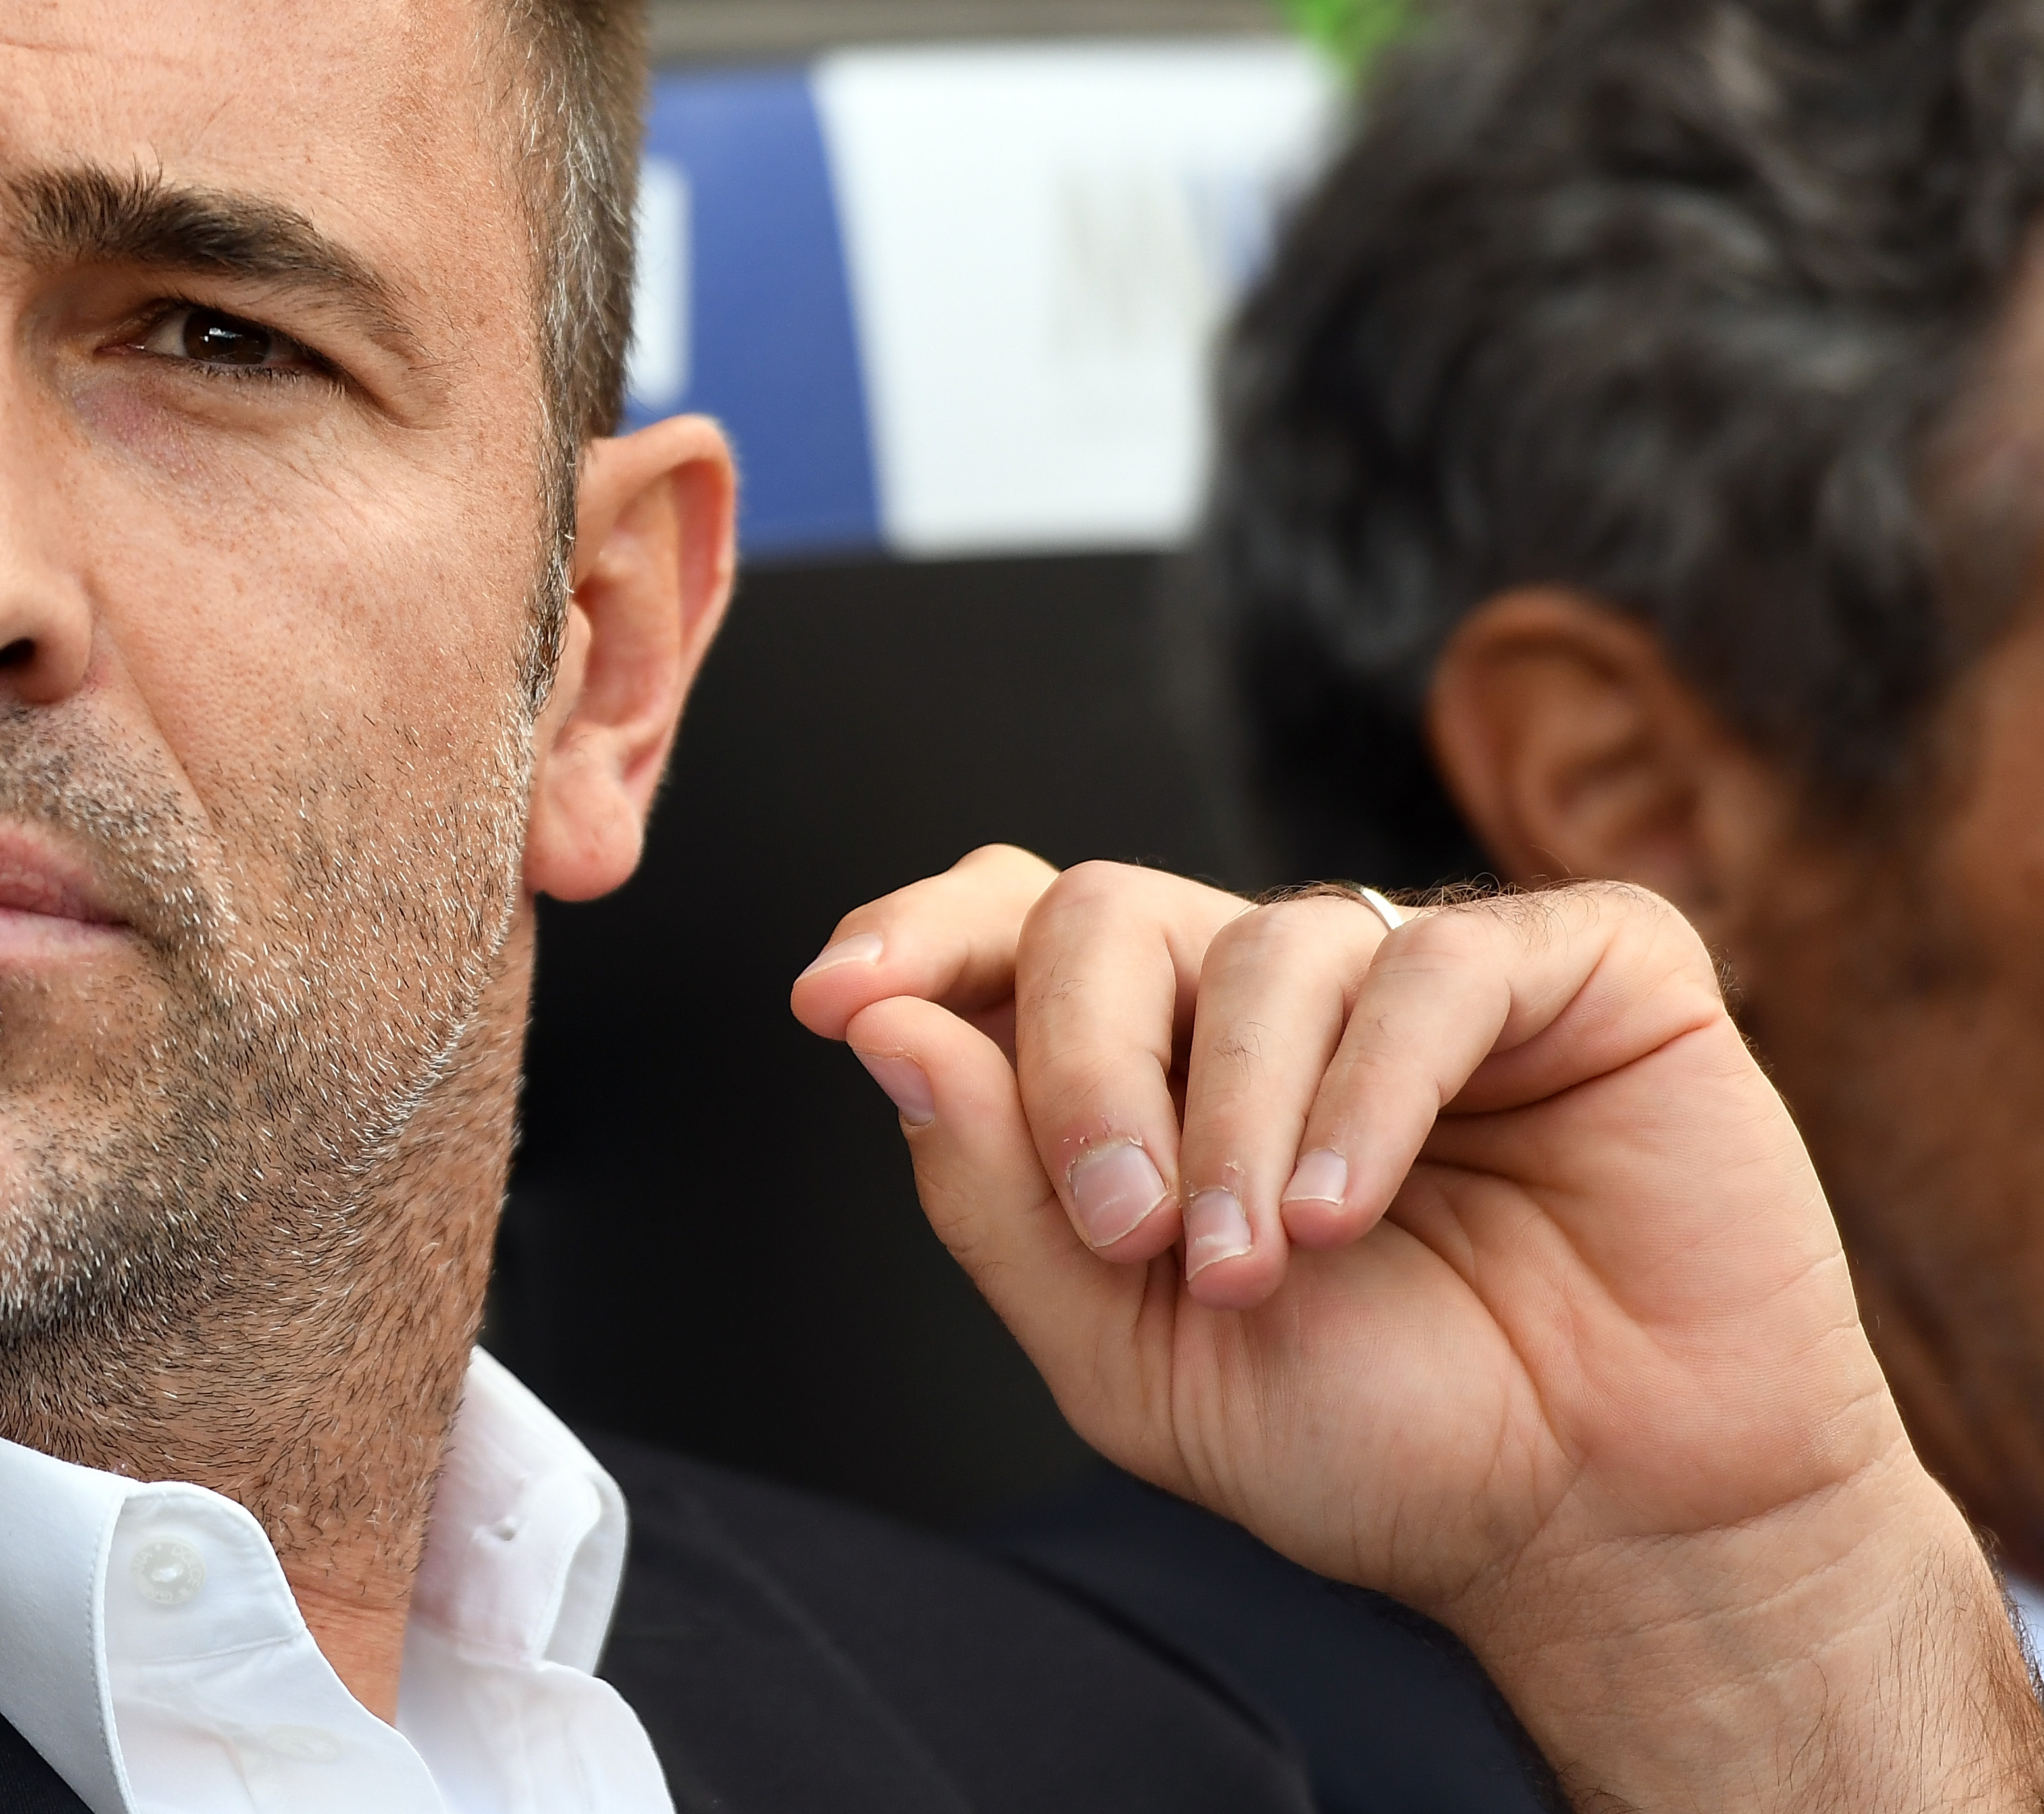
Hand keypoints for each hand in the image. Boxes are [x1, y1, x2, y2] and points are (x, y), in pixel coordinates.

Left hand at [794, 850, 2041, 1812]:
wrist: (1604, 1528)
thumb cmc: (1379, 1442)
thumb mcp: (1129, 1355)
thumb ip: (995, 1195)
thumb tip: (884, 1028)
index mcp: (1160, 1063)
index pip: (1009, 926)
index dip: (916, 934)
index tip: (838, 998)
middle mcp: (1274, 993)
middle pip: (1107, 914)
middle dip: (1082, 1065)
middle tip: (1124, 1224)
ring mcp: (1425, 967)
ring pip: (1268, 942)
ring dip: (1240, 1118)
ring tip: (1261, 1263)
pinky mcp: (1584, 967)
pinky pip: (1438, 960)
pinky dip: (1374, 1085)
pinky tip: (1355, 1206)